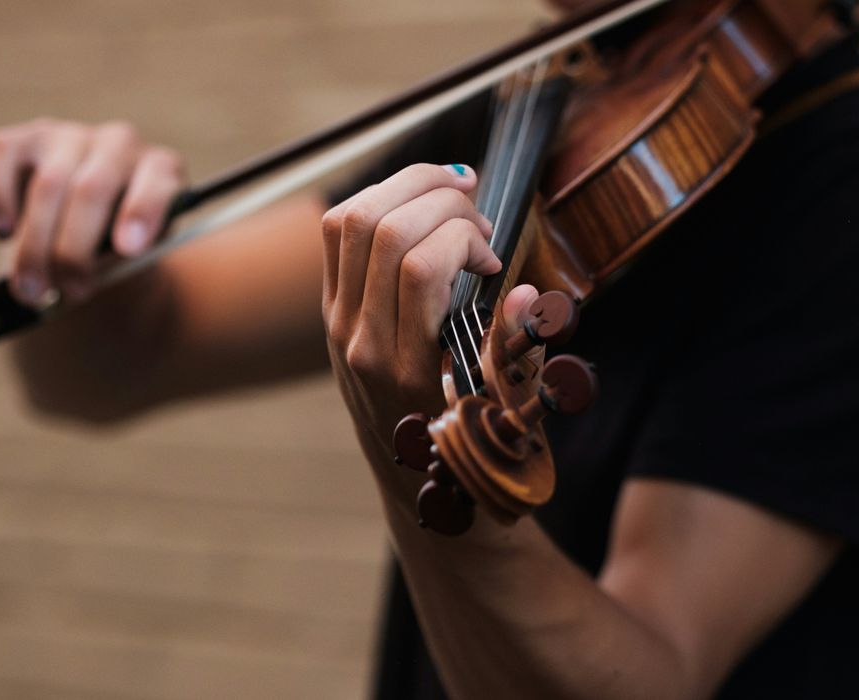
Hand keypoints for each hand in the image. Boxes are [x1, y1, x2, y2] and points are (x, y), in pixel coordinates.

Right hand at [0, 118, 185, 304]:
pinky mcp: (26, 138)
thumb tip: (73, 280)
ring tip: (31, 290)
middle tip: (69, 291)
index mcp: (162, 171)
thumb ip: (119, 263)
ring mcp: (71, 135)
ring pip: (48, 186)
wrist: (89, 229)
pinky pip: (4, 156)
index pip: (157, 183)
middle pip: (91, 191)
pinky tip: (4, 233)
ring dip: (34, 246)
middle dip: (74, 251)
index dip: (142, 213)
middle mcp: (120, 144)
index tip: (129, 248)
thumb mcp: (134, 260)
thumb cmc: (118, 247)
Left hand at [321, 163, 538, 452]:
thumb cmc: (472, 441)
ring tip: (455, 195)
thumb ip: (519, 345)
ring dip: (409, 187)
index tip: (495, 259)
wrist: (416, 477)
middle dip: (443, 201)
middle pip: (385, 228)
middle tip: (481, 223)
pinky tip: (420, 204)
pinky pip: (339, 230)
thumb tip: (526, 292)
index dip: (465, 240)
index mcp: (407, 368)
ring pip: (354, 218)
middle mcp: (361, 341)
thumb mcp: (510, 403)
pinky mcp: (332, 307)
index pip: (420, 268)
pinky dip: (380, 198)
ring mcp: (339, 321)